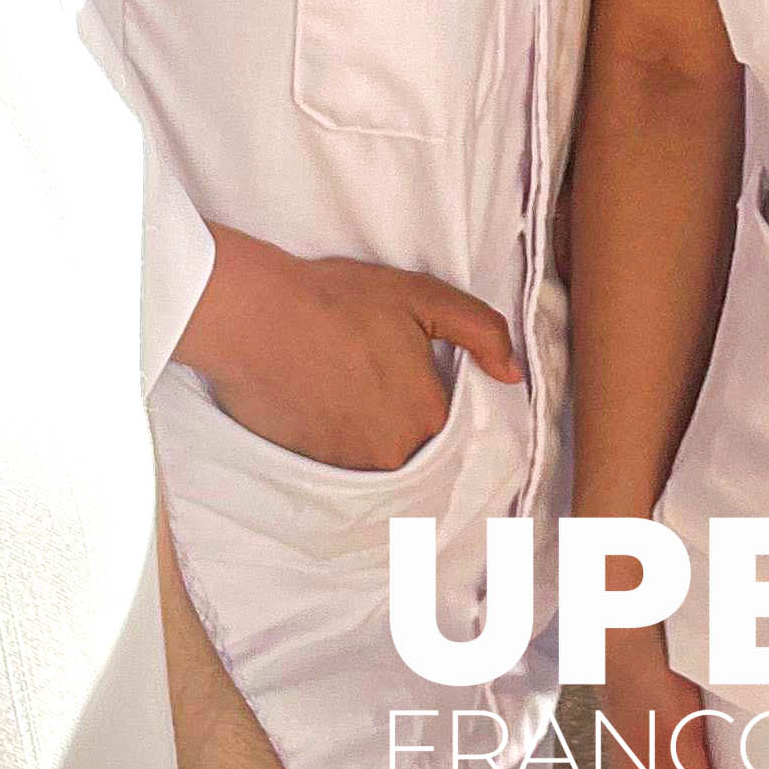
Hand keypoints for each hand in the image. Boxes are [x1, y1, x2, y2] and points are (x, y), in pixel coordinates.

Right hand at [179, 233, 518, 473]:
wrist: (255, 319)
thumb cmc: (339, 301)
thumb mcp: (423, 298)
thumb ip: (481, 332)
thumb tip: (512, 373)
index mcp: (426, 419)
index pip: (445, 421)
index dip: (426, 390)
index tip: (401, 367)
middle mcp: (392, 457)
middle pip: (411, 444)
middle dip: (396, 414)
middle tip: (366, 373)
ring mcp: (347, 468)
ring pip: (374, 456)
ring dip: (365, 431)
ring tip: (340, 385)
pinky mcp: (307, 470)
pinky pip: (337, 463)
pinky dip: (333, 439)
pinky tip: (319, 402)